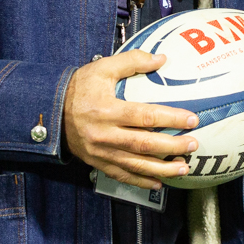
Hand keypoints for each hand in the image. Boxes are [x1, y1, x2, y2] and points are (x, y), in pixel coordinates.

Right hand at [63, 50, 199, 189]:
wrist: (50, 111)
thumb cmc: (79, 87)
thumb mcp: (103, 68)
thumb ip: (132, 61)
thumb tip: (161, 59)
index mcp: (107, 110)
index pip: (144, 116)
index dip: (170, 118)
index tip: (192, 119)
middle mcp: (104, 134)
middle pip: (143, 144)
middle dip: (172, 146)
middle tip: (193, 144)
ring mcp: (100, 152)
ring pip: (135, 164)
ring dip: (162, 169)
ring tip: (183, 168)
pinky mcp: (97, 163)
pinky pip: (122, 175)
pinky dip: (141, 182)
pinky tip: (158, 183)